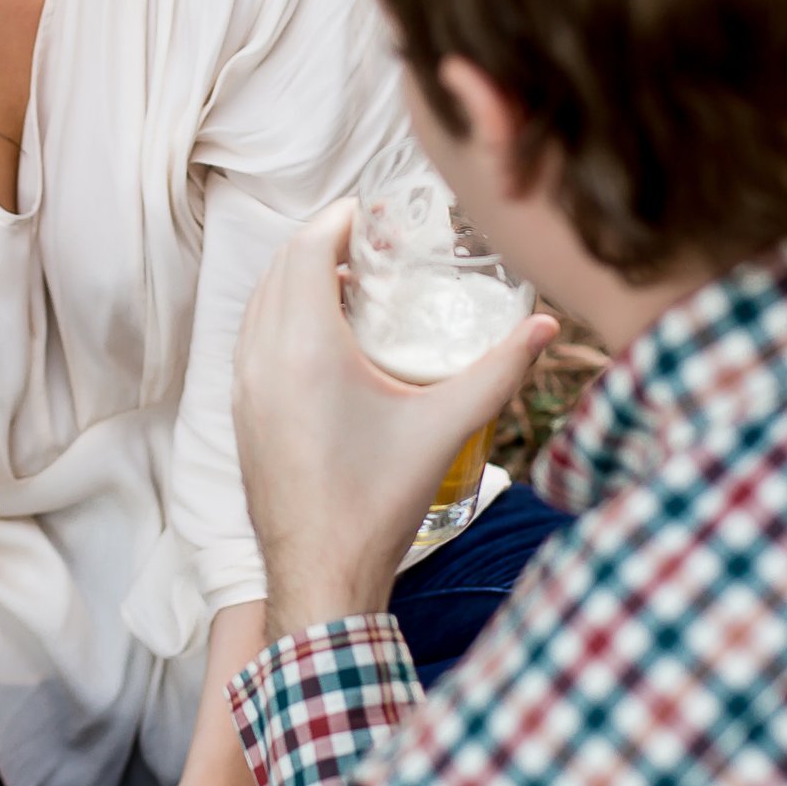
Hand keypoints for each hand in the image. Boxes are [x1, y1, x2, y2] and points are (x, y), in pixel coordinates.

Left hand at [233, 203, 555, 634]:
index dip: (340, 218)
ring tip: (354, 283)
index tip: (375, 211)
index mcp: (304, 347)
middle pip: (281, 266)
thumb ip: (498, 370)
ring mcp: (243, 385)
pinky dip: (282, 315)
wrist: (320, 574)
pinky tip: (325, 337)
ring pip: (261, 302)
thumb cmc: (379, 501)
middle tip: (372, 241)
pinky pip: (253, 337)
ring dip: (299, 278)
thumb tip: (546, 326)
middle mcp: (261, 356)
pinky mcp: (240, 411)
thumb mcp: (445, 426)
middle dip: (323, 242)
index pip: (309, 248)